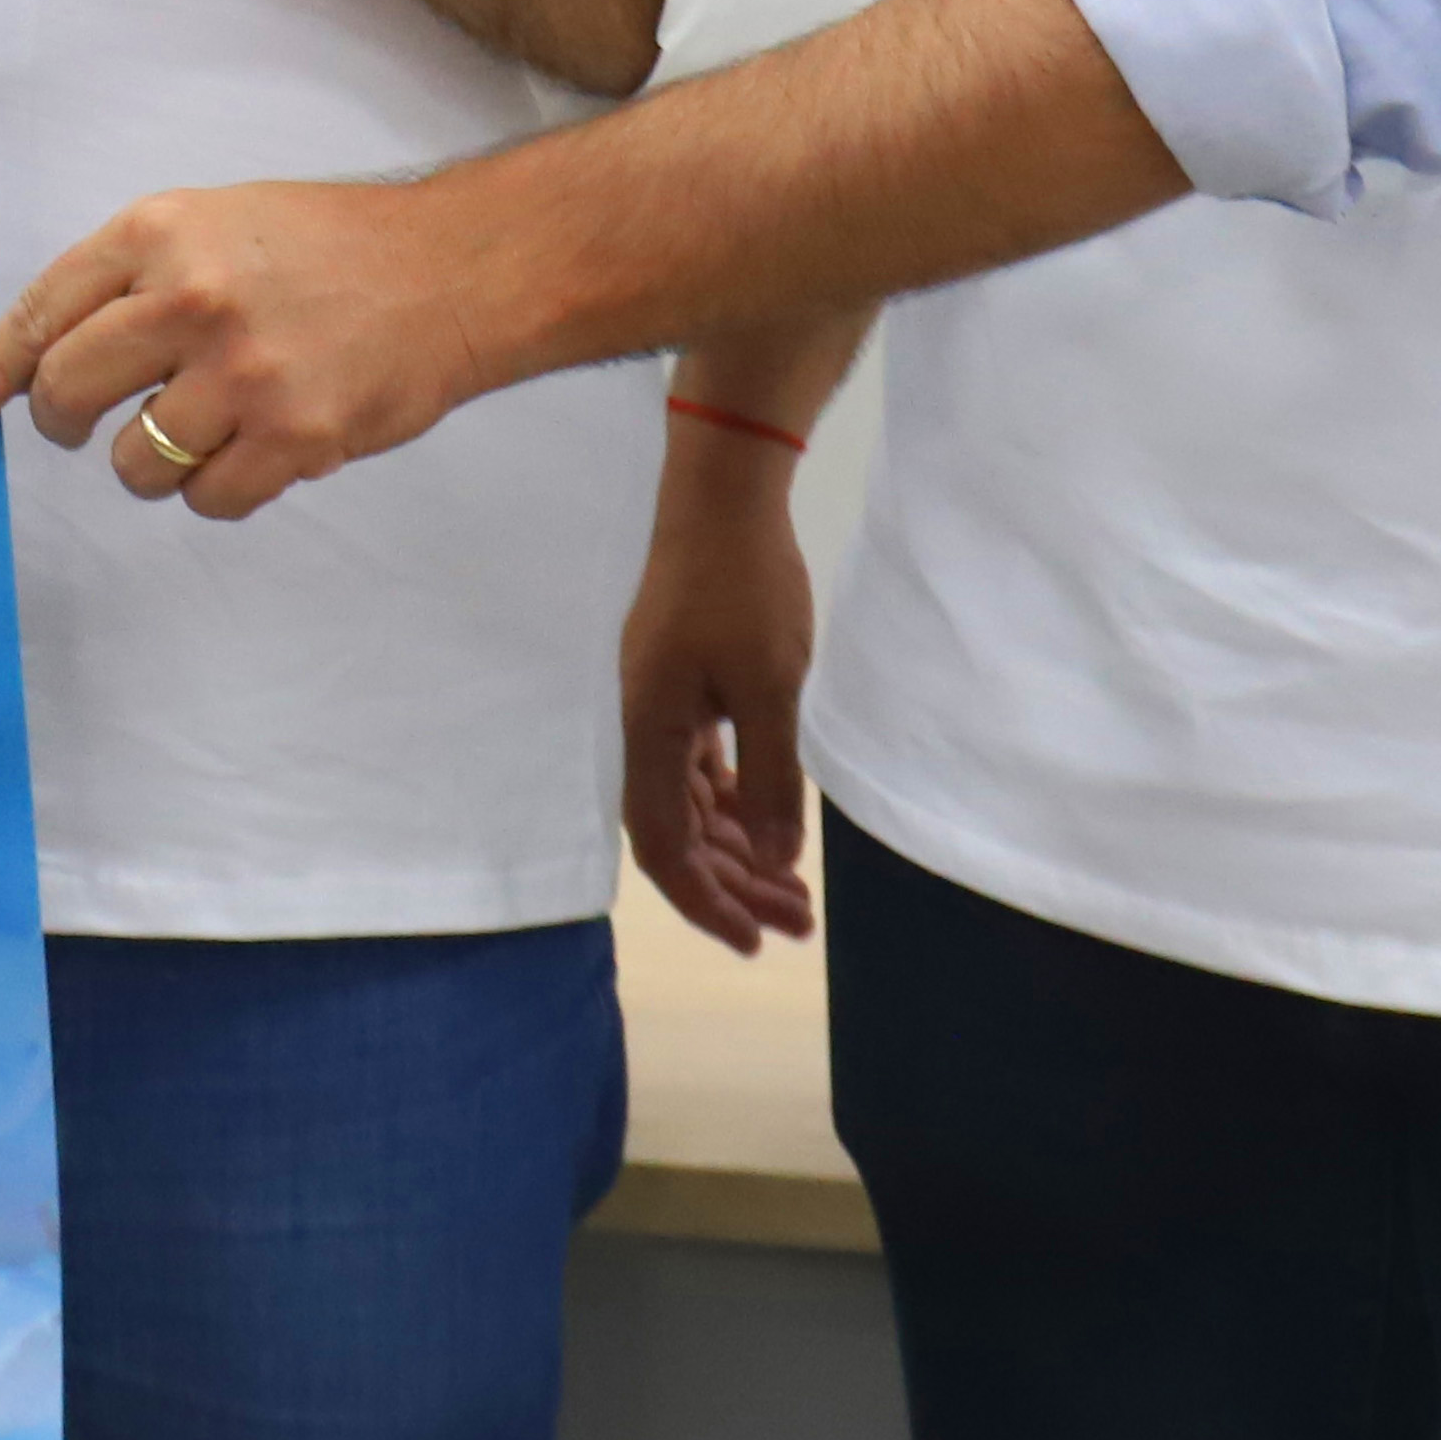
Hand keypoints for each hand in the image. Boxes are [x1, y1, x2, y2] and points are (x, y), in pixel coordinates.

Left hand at [0, 174, 524, 515]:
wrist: (451, 270)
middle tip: (90, 420)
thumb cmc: (327, 247)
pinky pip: (208, 500)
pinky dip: (218, 489)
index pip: (39, 314)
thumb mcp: (213, 224)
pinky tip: (255, 448)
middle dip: (64, 421)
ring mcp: (243, 373)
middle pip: (66, 396)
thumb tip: (43, 357)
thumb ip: (132, 280)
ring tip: (207, 422)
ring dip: (154, 460)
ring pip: (135, 462)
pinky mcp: (294, 437)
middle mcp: (189, 298)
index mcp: (157, 233)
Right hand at [622, 418, 819, 953]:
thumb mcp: (772, 687)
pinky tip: (769, 823)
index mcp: (649, 731)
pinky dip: (733, 803)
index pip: (664, 845)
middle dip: (734, 885)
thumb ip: (773, 778)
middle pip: (677, 832)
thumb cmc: (745, 588)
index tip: (753, 941)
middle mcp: (642, 726)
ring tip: (796, 890)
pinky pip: (699, 767)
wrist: (721, 498)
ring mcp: (659, 705)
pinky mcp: (681, 685)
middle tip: (798, 924)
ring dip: (739, 848)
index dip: (704, 902)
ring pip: (691, 803)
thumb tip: (777, 860)